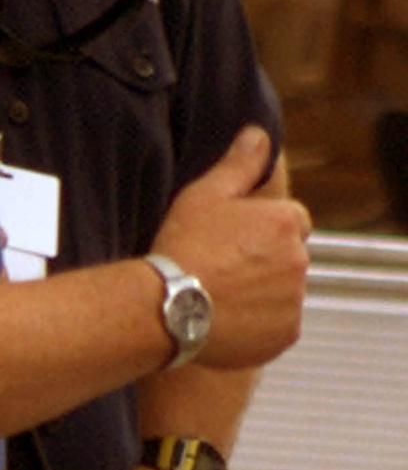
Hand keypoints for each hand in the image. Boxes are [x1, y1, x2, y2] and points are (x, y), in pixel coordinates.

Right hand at [151, 126, 310, 368]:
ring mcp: (294, 301)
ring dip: (264, 289)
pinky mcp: (286, 335)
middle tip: (223, 263)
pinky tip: (226, 316)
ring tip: (220, 292)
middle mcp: (299, 261)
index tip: (236, 234)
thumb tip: (260, 134)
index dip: (263, 225)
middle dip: (266, 257)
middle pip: (289, 255)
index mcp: (284, 222)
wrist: (170, 307)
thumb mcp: (206, 193)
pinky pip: (278, 324)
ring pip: (284, 290)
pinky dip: (260, 321)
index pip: (291, 219)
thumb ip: (239, 163)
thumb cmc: (185, 244)